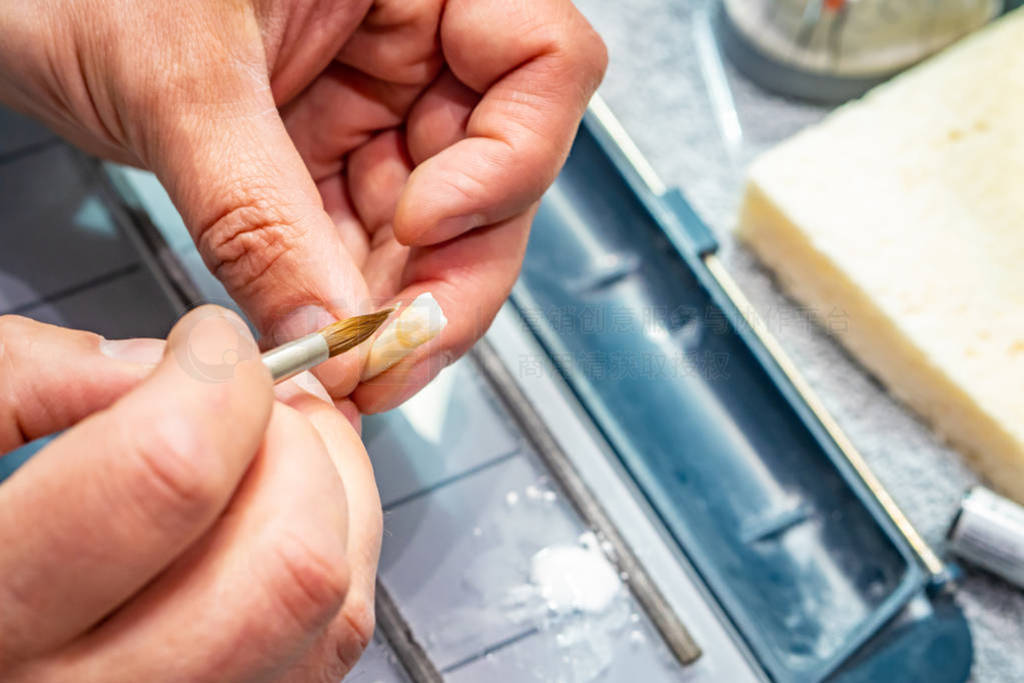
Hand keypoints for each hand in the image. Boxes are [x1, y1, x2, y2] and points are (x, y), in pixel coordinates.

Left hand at [0, 0, 606, 410]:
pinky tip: (330, 341)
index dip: (510, 156)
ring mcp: (373, 95)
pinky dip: (354, 296)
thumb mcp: (178, 81)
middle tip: (401, 346)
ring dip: (404, 302)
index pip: (543, 59)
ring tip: (357, 364)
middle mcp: (410, 30)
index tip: (423, 223)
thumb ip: (259, 213)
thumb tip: (326, 330)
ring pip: (442, 218)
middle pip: (500, 163)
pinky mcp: (327, 149)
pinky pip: (370, 236)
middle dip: (456, 267)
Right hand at [0, 308, 380, 681]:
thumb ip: (26, 380)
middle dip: (295, 443)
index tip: (207, 342)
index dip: (218, 376)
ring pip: (330, 606)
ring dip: (333, 490)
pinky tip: (284, 504)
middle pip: (286, 560)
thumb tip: (154, 362)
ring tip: (274, 442)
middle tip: (252, 397)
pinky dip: (340, 548)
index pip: (169, 474)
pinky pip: (333, 638)